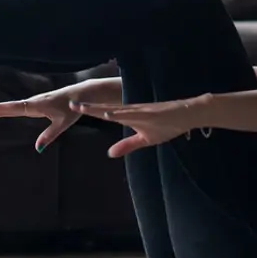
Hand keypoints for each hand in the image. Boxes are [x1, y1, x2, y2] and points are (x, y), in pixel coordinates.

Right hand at [0, 80, 117, 151]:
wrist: (79, 94)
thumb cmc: (71, 108)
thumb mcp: (62, 123)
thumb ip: (50, 135)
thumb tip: (38, 149)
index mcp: (35, 106)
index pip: (11, 109)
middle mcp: (32, 102)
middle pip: (8, 107)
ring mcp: (34, 101)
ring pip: (12, 105)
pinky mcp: (37, 102)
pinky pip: (19, 106)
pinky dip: (8, 107)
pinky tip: (5, 109)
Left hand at [69, 94, 210, 157]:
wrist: (187, 114)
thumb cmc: (168, 125)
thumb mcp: (145, 140)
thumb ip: (127, 145)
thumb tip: (109, 154)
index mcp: (128, 117)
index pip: (105, 114)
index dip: (90, 111)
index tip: (74, 108)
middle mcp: (130, 111)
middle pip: (105, 109)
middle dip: (88, 108)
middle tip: (69, 103)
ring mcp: (139, 111)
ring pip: (114, 109)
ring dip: (98, 108)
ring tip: (82, 107)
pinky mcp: (149, 112)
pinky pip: (131, 113)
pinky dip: (119, 113)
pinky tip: (108, 113)